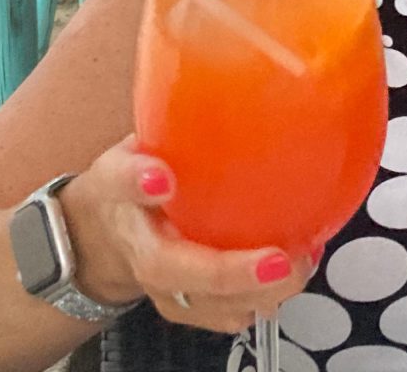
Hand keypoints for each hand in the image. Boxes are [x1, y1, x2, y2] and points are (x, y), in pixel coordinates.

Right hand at [61, 135, 315, 333]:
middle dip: (232, 274)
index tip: (162, 177)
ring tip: (304, 259)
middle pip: (180, 277)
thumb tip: (199, 93)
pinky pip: (230, 314)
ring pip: (213, 307)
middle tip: (280, 259)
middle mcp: (146, 258)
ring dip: (262, 293)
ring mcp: (170, 290)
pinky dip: (265, 298)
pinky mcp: (193, 306)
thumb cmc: (128, 187)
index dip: (140, 183)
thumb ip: (160, 131)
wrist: (103, 239)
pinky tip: (297, 266)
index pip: (123, 190)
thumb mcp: (130, 151)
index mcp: (127, 200)